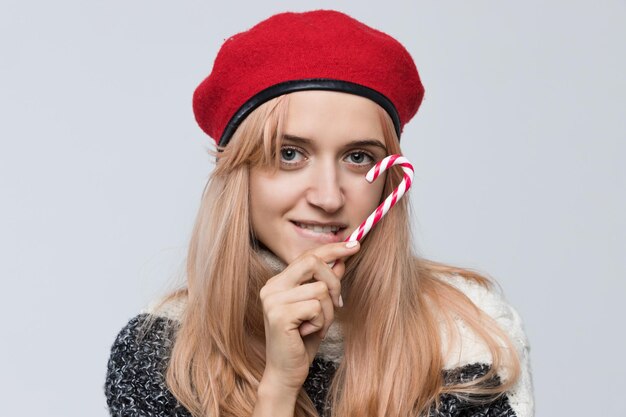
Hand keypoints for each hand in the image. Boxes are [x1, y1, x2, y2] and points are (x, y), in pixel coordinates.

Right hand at [258, 241, 359, 394]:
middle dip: (334, 282)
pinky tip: (308, 333)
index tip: (354, 245)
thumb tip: (341, 260)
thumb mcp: (318, 308)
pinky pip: (316, 307)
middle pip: (313, 262)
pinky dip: (321, 322)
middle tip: (338, 304)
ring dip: (328, 312)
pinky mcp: (279, 315)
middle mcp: (271, 287)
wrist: (285, 373)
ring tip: (317, 327)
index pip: (307, 256)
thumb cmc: (301, 341)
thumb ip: (325, 283)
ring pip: (320, 289)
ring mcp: (273, 300)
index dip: (332, 249)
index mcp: (278, 282)